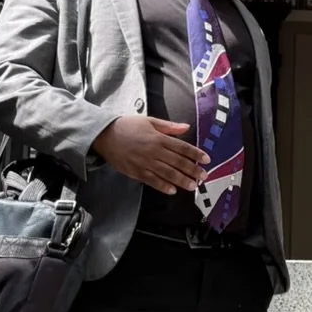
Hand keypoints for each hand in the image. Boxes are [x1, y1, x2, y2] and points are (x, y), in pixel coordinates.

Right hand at [92, 116, 206, 193]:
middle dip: (193, 170)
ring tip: (192, 186)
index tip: (206, 160)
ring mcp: (145, 163)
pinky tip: (172, 190)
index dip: (196, 154)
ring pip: (167, 173)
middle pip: (178, 162)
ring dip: (181, 180)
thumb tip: (186, 126)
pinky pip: (152, 181)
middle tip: (203, 176)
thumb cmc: (127, 126)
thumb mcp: (149, 121)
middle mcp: (153, 151)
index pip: (182, 147)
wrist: (105, 135)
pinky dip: (163, 186)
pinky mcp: (136, 172)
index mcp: (158, 138)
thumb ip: (169, 126)